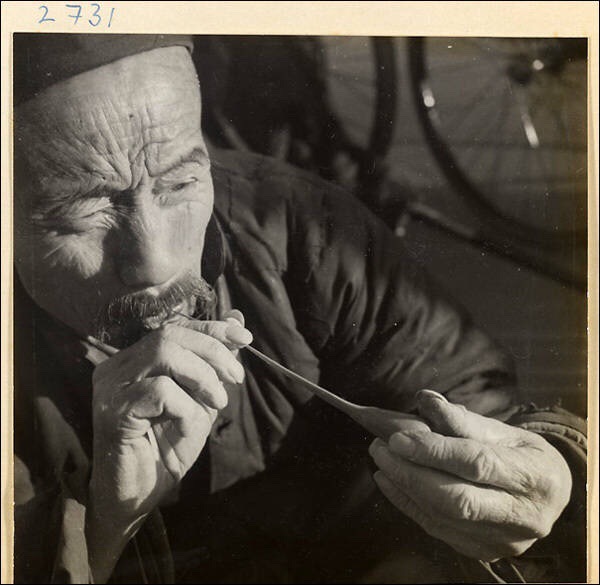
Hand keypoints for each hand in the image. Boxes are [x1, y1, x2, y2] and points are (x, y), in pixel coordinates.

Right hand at [88, 311, 251, 521]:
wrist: (136, 498)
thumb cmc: (166, 448)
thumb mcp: (200, 400)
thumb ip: (213, 363)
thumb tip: (238, 320)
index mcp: (134, 360)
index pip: (175, 328)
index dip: (212, 328)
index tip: (244, 338)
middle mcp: (116, 367)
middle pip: (170, 334)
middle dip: (213, 350)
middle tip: (236, 377)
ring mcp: (110, 387)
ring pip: (165, 353)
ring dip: (202, 376)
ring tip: (218, 402)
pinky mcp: (113, 411)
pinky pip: (160, 391)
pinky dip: (185, 407)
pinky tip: (187, 427)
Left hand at [369, 389, 571, 561]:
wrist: (550, 495)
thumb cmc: (523, 454)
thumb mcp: (505, 430)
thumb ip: (464, 419)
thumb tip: (425, 399)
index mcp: (535, 477)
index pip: (477, 464)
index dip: (434, 451)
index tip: (398, 438)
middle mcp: (523, 517)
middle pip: (456, 500)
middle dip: (410, 473)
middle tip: (381, 448)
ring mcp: (503, 540)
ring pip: (442, 518)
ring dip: (403, 487)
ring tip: (381, 458)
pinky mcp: (483, 551)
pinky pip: (437, 529)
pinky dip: (407, 504)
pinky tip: (389, 481)